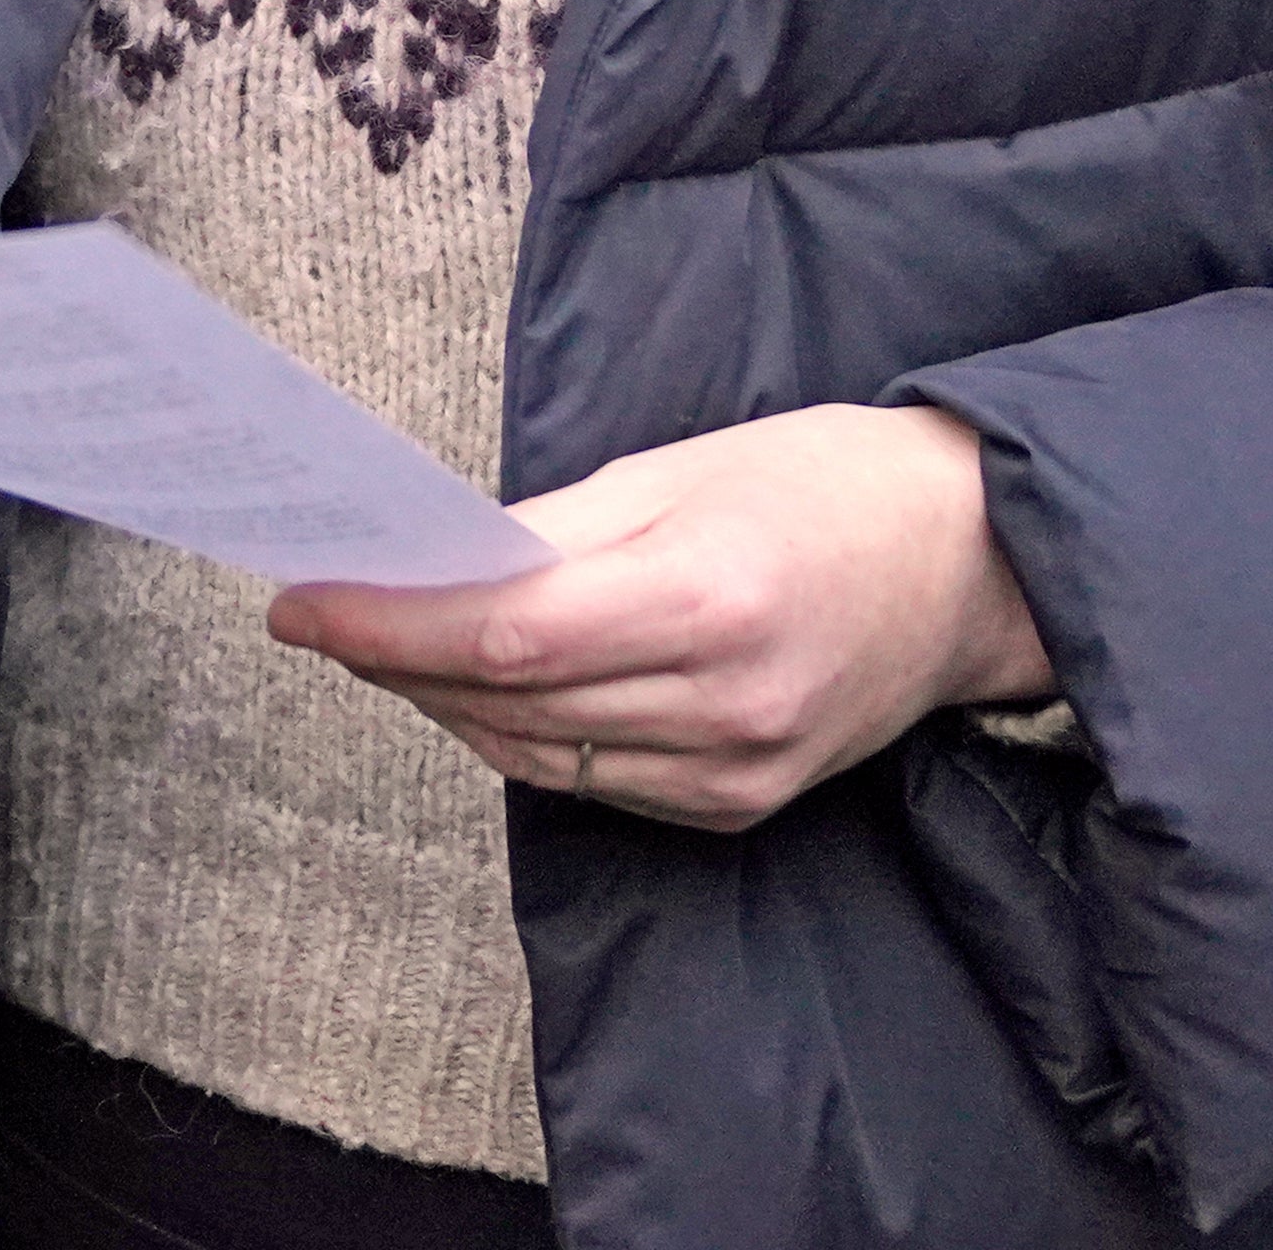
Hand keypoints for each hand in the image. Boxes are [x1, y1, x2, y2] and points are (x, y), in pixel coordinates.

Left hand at [266, 403, 1053, 834]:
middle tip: (325, 611)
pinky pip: (597, 784)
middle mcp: (721, 703)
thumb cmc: (827, 481)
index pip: (505, 632)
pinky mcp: (743, 806)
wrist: (970, 563)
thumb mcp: (687, 466)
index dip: (389, 624)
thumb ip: (560, 528)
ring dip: (447, 704)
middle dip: (399, 659)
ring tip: (386, 647)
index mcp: (707, 596)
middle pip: (509, 702)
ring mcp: (735, 771)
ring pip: (540, 757)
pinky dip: (526, 739)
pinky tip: (484, 692)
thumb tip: (443, 565)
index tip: (302, 602)